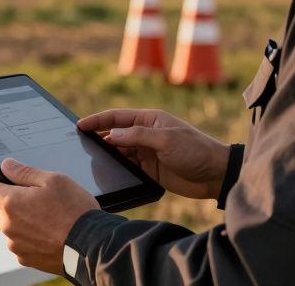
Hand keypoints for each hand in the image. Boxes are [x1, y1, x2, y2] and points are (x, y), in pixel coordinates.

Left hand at [0, 158, 97, 274]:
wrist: (91, 245)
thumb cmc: (74, 210)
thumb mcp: (53, 180)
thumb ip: (24, 172)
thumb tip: (6, 166)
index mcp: (11, 202)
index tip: (2, 179)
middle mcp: (8, 225)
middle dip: (12, 201)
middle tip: (37, 198)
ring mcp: (16, 244)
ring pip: (11, 226)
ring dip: (22, 220)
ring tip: (48, 218)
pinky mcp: (26, 258)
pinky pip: (21, 242)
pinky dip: (30, 237)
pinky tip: (49, 233)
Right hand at [78, 108, 229, 199]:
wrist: (215, 175)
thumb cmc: (195, 151)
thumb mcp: (166, 139)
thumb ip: (138, 136)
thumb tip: (111, 135)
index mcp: (150, 120)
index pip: (117, 117)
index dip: (98, 120)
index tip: (80, 125)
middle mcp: (146, 134)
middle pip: (116, 134)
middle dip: (98, 137)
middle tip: (79, 143)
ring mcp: (147, 152)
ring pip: (120, 151)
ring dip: (107, 154)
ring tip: (90, 159)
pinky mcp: (150, 169)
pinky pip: (128, 167)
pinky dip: (117, 168)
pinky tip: (108, 172)